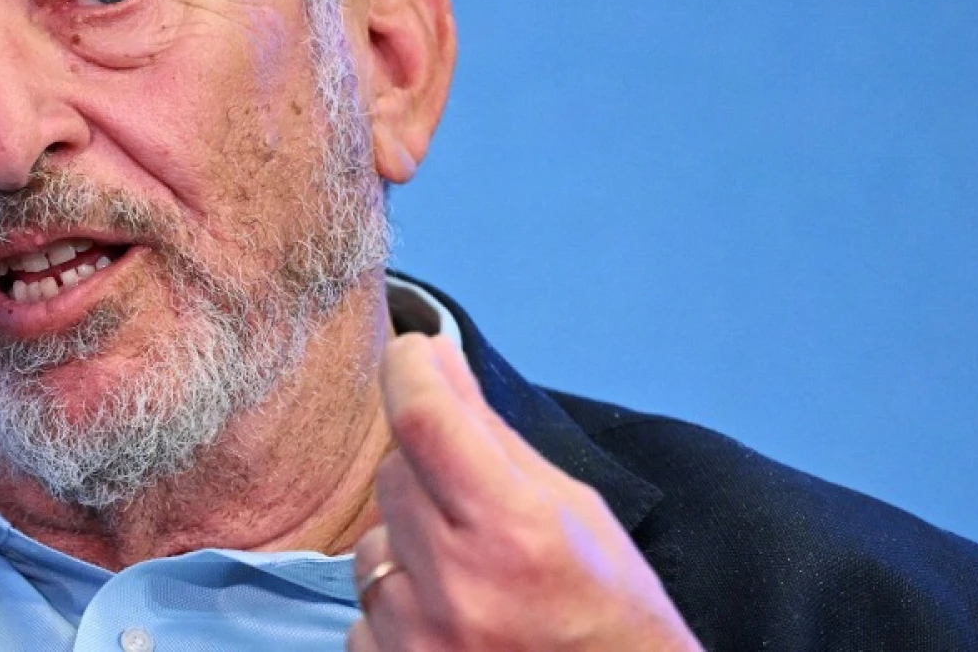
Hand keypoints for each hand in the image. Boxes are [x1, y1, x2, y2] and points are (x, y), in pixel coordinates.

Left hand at [348, 333, 700, 651]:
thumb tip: (437, 359)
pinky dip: (401, 610)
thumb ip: (496, 438)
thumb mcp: (576, 514)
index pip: (424, 422)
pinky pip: (364, 616)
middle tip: (475, 505)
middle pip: (393, 477)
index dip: (409, 371)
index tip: (411, 354)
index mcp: (515, 533)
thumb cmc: (613, 619)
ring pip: (371, 546)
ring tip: (473, 579)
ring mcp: (418, 641)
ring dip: (410, 547)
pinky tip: (454, 625)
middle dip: (427, 473)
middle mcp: (458, 588)